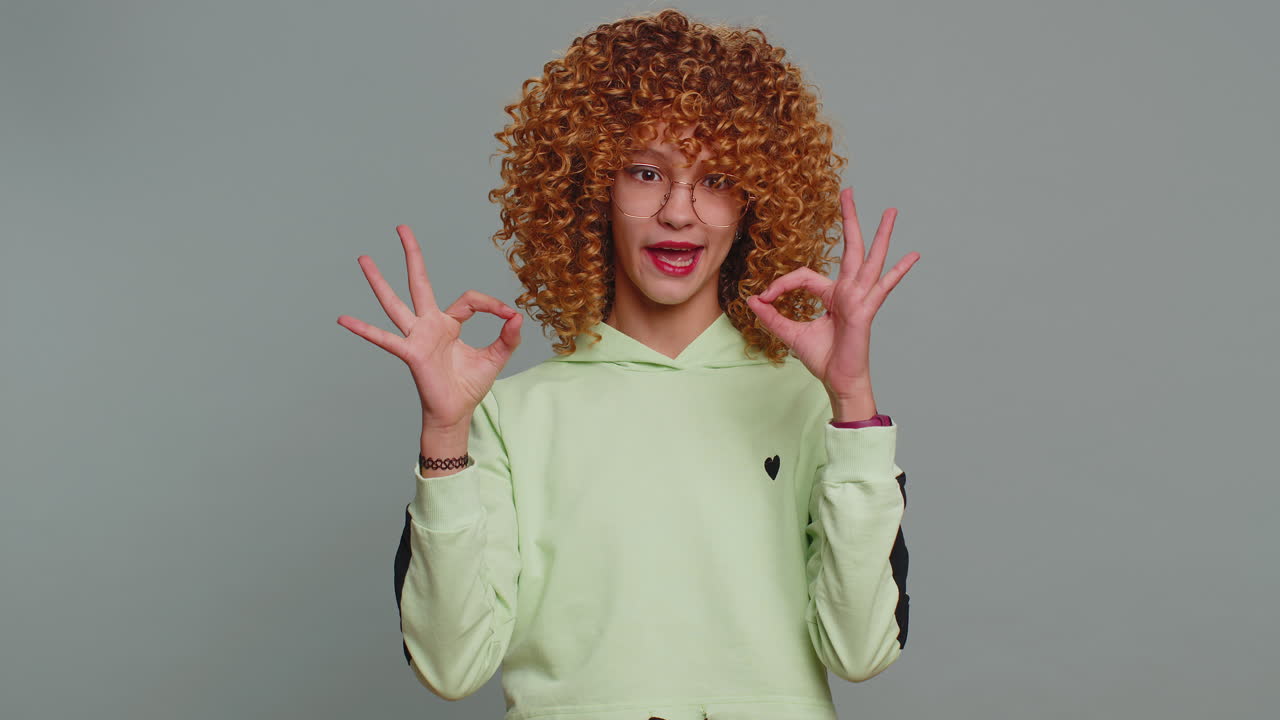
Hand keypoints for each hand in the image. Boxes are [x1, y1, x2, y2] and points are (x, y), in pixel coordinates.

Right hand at [336, 225, 522, 427]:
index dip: (491, 304)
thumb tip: (518, 315)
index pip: (469, 300)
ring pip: (395, 302)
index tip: (508, 314)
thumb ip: (508, 337)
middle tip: (402, 227)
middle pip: (418, 281)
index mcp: (449, 323)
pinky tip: (343, 319)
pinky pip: (384, 339)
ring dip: (378, 281)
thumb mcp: (496, 358)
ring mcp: (416, 337)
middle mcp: (429, 325)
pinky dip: (363, 330)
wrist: (455, 413)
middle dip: (412, 254)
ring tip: (363, 258)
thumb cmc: (469, 386)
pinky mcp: (410, 353)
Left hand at [746, 188, 918, 396]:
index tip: (765, 297)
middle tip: (848, 192)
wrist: (838, 380)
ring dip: (881, 234)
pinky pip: (882, 287)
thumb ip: (772, 315)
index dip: (781, 284)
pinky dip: (898, 272)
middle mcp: (848, 291)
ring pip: (870, 259)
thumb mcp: (790, 333)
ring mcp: (860, 298)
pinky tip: (913, 256)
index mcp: (832, 294)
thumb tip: (752, 299)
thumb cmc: (822, 358)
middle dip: (849, 219)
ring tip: (891, 211)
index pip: (804, 274)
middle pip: (850, 248)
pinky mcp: (866, 310)